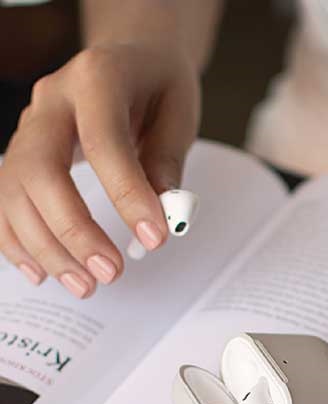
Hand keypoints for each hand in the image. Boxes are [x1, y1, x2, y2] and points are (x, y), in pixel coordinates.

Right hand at [0, 42, 198, 296]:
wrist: (130, 61)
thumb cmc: (158, 87)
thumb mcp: (178, 113)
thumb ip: (166, 160)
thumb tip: (163, 214)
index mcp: (96, 77)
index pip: (104, 141)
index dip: (127, 194)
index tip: (155, 237)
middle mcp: (50, 100)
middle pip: (40, 169)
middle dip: (73, 230)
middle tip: (109, 274)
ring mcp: (29, 127)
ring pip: (14, 191)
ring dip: (45, 247)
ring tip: (84, 286)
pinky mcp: (22, 153)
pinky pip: (4, 199)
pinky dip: (17, 240)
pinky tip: (41, 272)